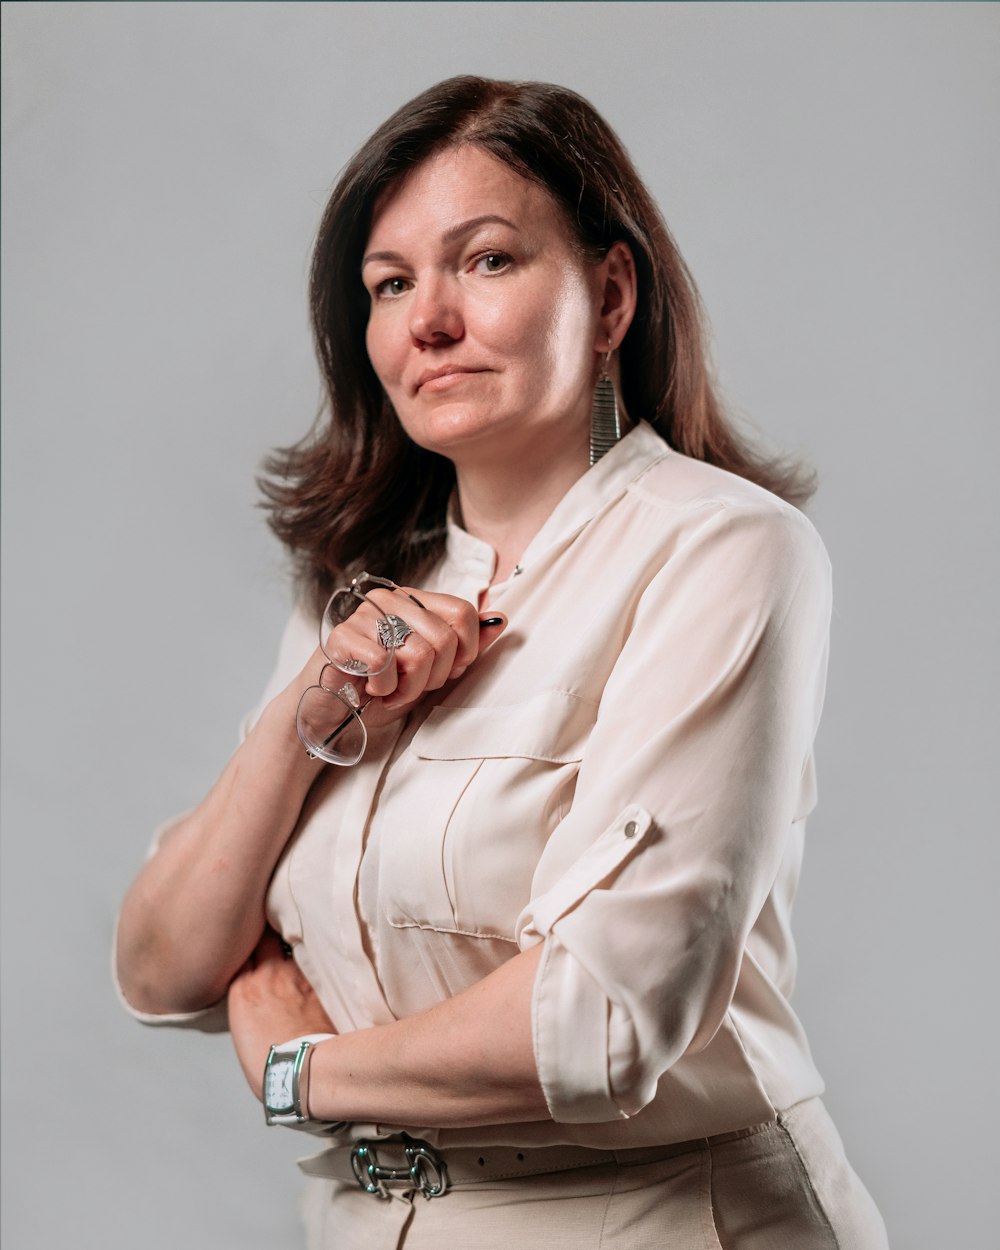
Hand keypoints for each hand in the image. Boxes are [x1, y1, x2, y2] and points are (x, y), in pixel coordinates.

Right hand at [227, 928, 335, 1099]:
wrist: (301, 1071)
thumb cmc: (269, 1062)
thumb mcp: (243, 1028)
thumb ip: (249, 999)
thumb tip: (259, 990)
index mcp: (243, 989)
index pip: (240, 949)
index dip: (246, 941)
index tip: (248, 939)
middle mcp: (267, 974)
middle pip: (265, 936)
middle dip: (266, 933)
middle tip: (270, 934)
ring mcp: (295, 976)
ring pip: (292, 947)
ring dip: (292, 949)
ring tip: (295, 952)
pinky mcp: (317, 984)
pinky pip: (312, 963)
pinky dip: (310, 965)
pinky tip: (313, 972)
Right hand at [301, 585, 506, 724]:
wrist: (331, 714)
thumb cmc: (381, 689)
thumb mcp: (432, 670)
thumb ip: (465, 646)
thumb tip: (501, 619)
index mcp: (415, 601)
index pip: (463, 613)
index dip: (465, 652)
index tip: (444, 672)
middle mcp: (391, 599)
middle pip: (444, 638)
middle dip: (434, 677)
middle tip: (410, 687)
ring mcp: (365, 615)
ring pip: (419, 653)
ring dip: (408, 688)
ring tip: (390, 691)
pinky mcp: (342, 637)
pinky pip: (384, 665)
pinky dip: (383, 690)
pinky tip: (371, 690)